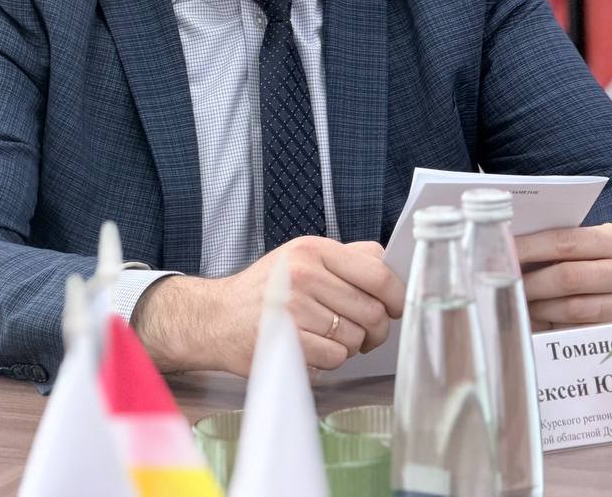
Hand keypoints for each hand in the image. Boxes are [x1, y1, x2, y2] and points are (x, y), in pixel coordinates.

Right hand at [130, 237, 404, 375]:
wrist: (215, 317)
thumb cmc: (264, 290)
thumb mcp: (300, 257)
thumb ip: (345, 259)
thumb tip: (389, 268)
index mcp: (313, 250)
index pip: (378, 272)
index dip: (397, 295)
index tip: (396, 307)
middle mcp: (304, 275)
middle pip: (372, 311)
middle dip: (376, 330)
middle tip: (365, 333)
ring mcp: (294, 309)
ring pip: (355, 339)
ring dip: (348, 346)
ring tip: (324, 337)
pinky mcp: (287, 341)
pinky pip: (334, 359)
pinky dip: (328, 361)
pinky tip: (309, 350)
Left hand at [515, 223, 611, 331]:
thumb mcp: (601, 245)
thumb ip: (568, 246)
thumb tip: (515, 251)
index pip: (565, 241)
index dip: (529, 248)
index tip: (504, 252)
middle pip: (568, 277)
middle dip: (530, 282)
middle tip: (505, 285)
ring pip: (574, 308)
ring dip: (540, 308)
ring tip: (521, 304)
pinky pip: (582, 331)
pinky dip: (555, 327)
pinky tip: (539, 322)